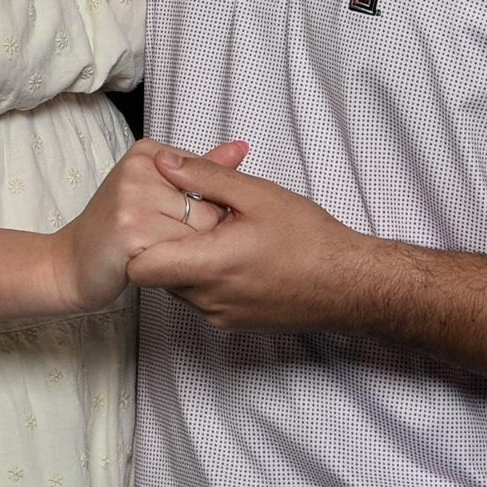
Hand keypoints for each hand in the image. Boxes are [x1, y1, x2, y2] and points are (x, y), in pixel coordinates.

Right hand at [50, 139, 248, 312]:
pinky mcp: (130, 229)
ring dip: (187, 254)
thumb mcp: (159, 190)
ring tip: (159, 252)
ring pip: (200, 232)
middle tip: (164, 242)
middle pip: (209, 208)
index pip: (209, 182)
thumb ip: (202, 171)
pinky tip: (151, 264)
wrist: (71, 262)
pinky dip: (174, 267)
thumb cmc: (120, 228)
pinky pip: (181, 252)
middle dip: (198, 237)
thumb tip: (241, 148)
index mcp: (149, 152)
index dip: (203, 214)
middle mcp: (140, 167)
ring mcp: (133, 196)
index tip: (173, 224)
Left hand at [126, 148, 366, 331]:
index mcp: (210, 266)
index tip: (158, 213)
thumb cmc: (309, 238)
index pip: (139, 268)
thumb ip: (204, 176)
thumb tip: (164, 162)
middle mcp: (208, 300)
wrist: (348, 286)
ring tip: (219, 229)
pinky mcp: (231, 323)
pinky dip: (204, 273)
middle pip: (156, 273)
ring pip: (177, 285)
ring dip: (186, 257)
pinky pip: (199, 296)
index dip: (138, 239)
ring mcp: (219, 316)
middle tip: (194, 212)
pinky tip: (233, 250)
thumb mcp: (256, 194)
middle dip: (165, 241)